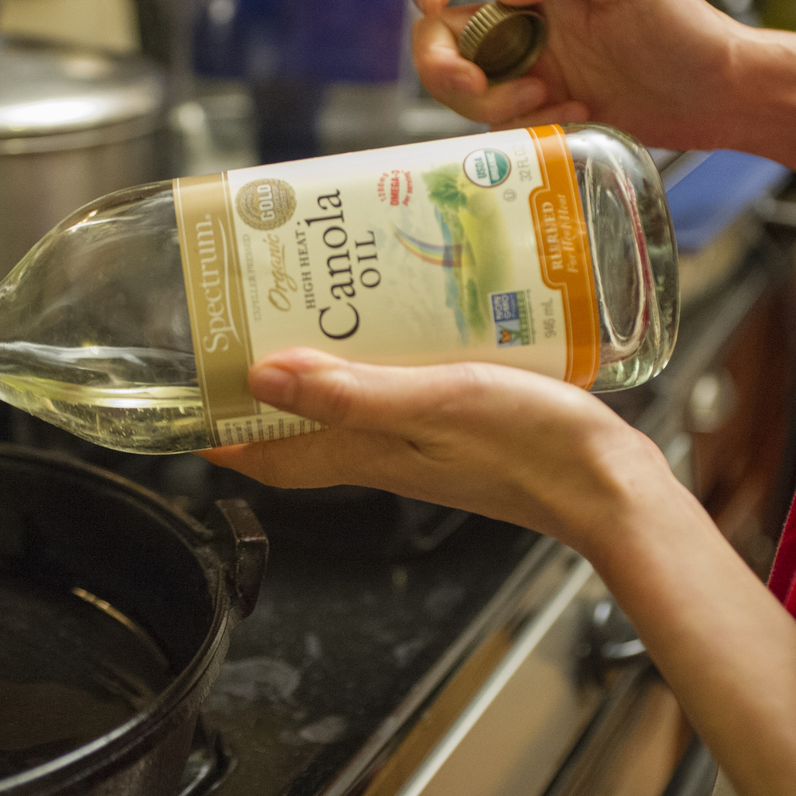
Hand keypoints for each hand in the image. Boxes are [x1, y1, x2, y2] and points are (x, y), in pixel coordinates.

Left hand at [199, 348, 684, 559]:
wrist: (608, 483)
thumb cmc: (530, 447)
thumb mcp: (433, 405)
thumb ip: (350, 393)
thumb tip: (262, 378)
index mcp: (368, 453)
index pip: (269, 458)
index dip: (222, 436)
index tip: (188, 399)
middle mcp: (385, 452)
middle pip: (301, 429)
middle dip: (264, 389)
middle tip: (246, 327)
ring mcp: (421, 441)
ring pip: (348, 408)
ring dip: (320, 370)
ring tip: (311, 312)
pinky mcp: (456, 426)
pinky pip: (395, 396)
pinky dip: (377, 366)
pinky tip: (396, 327)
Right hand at [407, 0, 745, 149]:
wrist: (714, 95)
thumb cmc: (679, 26)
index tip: (432, 1)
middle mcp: (519, 24)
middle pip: (438, 38)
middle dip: (442, 65)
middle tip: (475, 85)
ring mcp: (524, 72)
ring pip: (463, 91)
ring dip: (494, 102)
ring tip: (547, 98)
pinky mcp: (537, 115)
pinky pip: (501, 129)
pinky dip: (529, 126)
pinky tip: (574, 115)